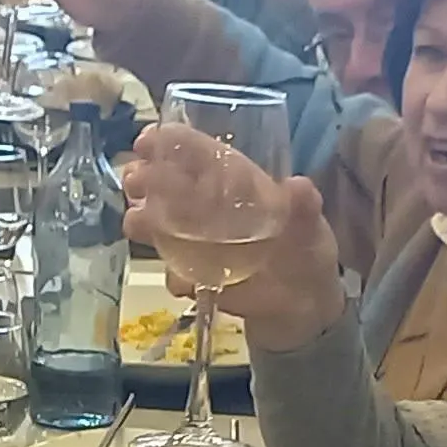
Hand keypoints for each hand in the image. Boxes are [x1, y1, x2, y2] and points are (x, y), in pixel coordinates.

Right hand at [126, 148, 343, 344]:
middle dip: (142, 178)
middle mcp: (208, 204)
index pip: (196, 151)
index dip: (169, 141)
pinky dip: (172, 275)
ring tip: (138, 225)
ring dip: (142, 221)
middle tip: (134, 183)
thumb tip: (299, 187)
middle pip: (163, 182)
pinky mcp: (193, 273)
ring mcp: (196, 239)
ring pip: (156, 222)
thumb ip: (304, 207)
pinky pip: (172, 270)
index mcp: (234, 180)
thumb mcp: (311, 226)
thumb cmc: (307, 251)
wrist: (302, 305)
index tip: (146, 142)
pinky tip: (184, 282)